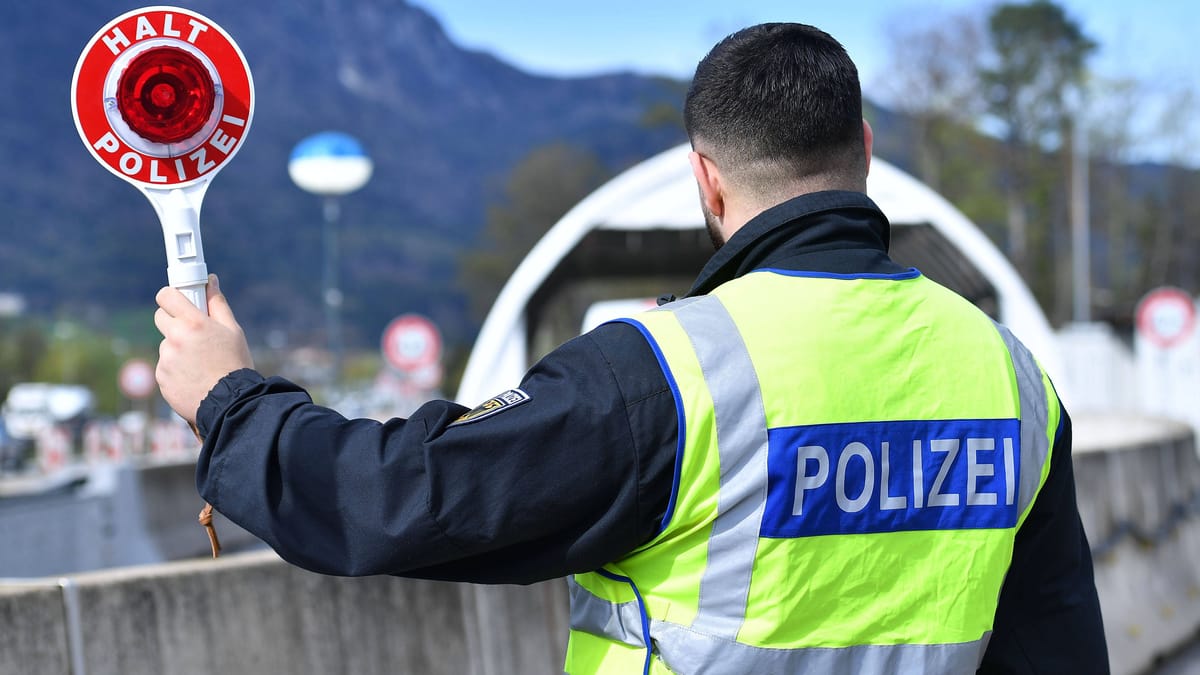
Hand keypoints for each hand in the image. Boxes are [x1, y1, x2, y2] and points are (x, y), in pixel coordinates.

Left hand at [155, 274, 253, 424]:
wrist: (230, 402)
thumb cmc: (235, 364)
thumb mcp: (232, 330)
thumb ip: (217, 304)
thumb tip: (210, 281)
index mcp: (193, 323)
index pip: (166, 296)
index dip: (171, 296)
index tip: (178, 300)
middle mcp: (175, 339)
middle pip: (160, 318)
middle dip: (174, 322)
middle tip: (193, 333)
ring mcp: (165, 359)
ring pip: (166, 345)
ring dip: (177, 349)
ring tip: (199, 363)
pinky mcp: (161, 378)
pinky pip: (165, 366)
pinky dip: (175, 369)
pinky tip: (193, 376)